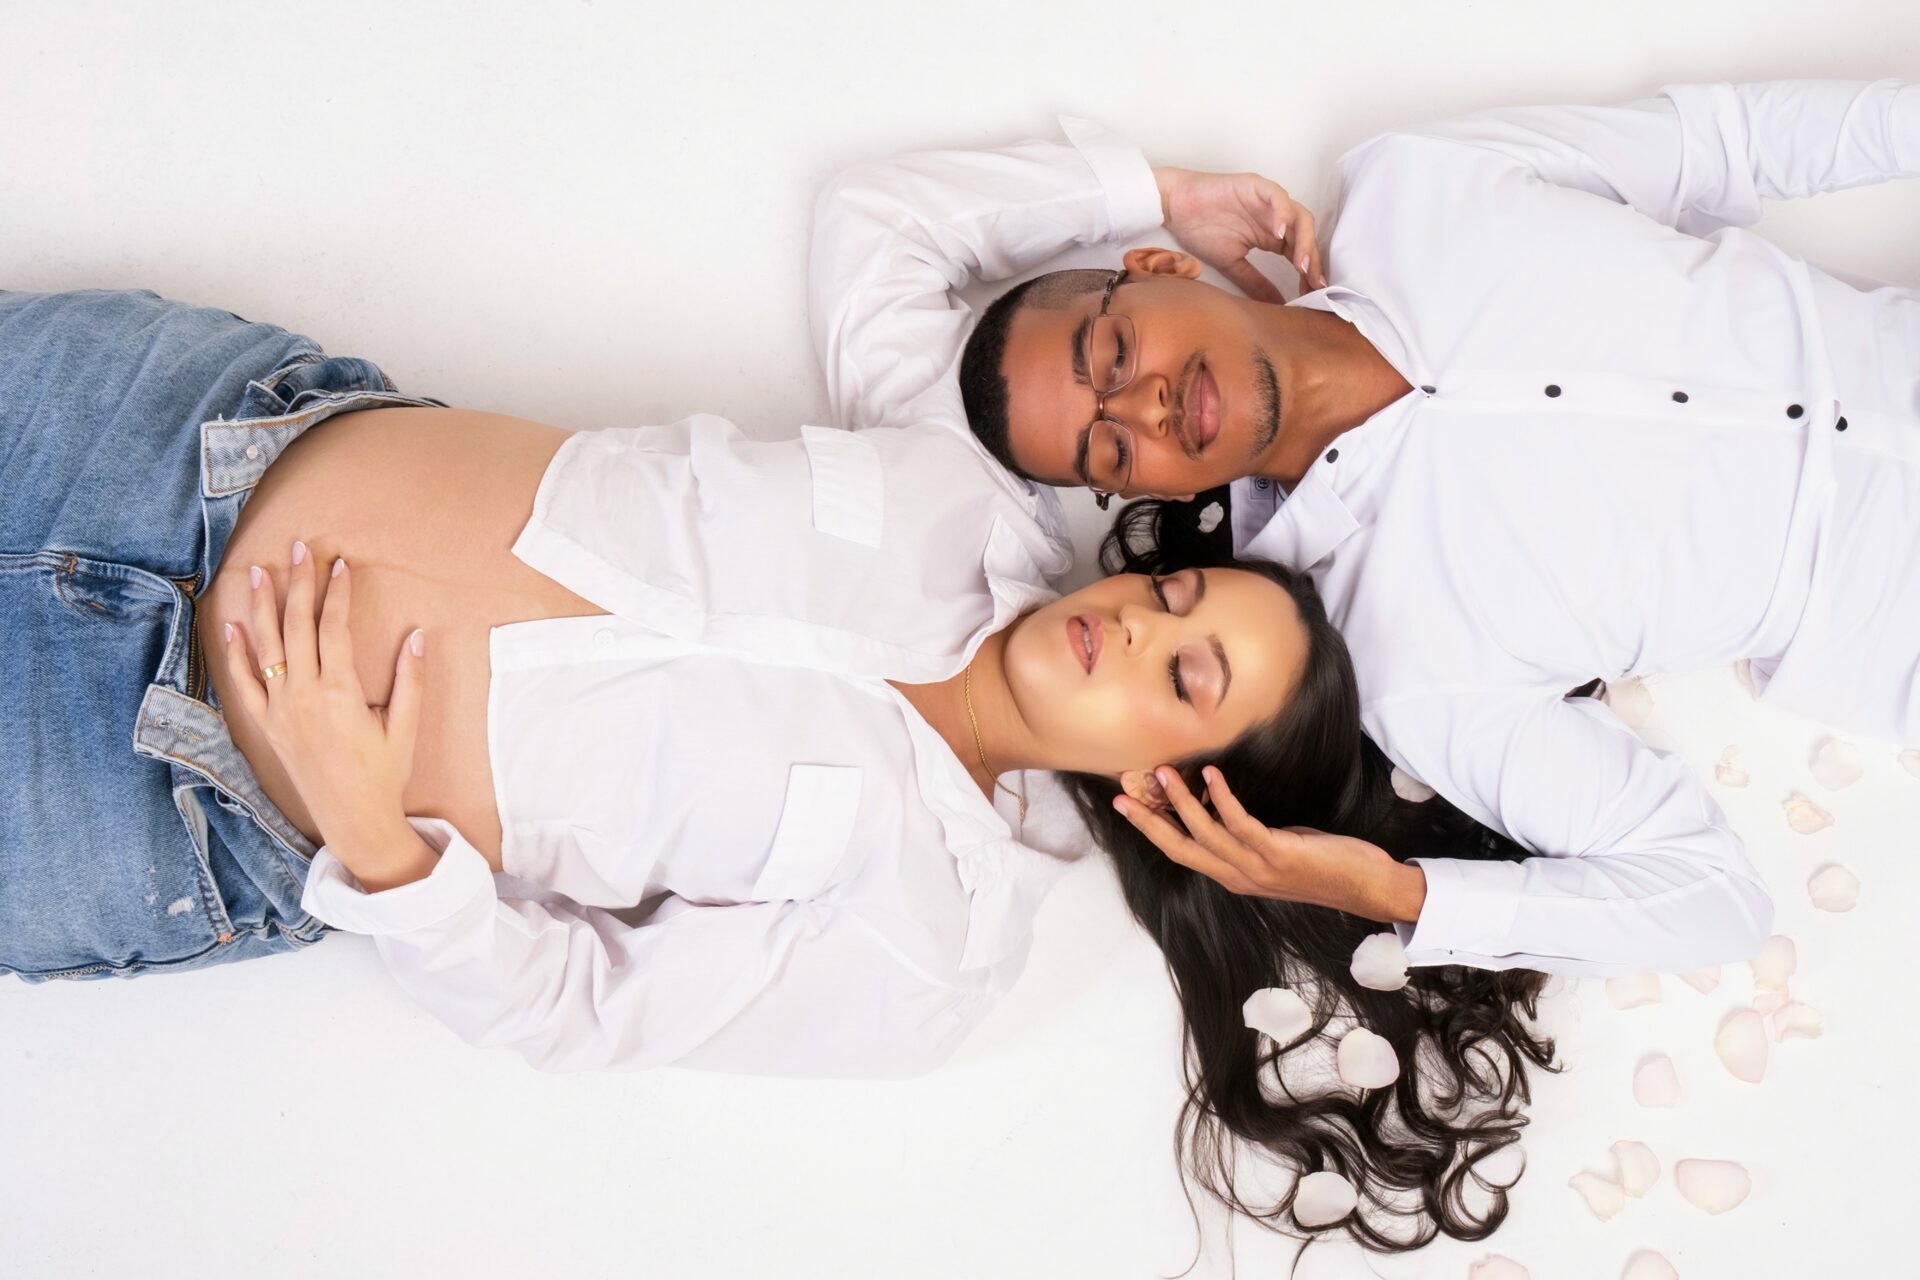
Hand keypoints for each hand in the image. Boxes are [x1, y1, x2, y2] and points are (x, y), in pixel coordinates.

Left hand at [219, 541, 424, 852]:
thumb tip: (417, 635)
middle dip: (299, 584)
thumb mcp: (406, 726)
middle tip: (299, 549)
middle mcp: (303, 694)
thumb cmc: (384, 773)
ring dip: (261, 606)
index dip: (337, 593)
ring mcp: (280, 709)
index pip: (334, 627)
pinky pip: (244, 683)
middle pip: (297, 626)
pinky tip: (232, 626)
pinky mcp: (268, 725)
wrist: (352, 818)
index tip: (340, 564)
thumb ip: (410, 679)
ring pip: (265, 646)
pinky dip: (236, 653)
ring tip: (257, 571)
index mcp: (339, 691)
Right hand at [1114, 765, 1422, 923]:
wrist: (1366, 888)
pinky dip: (1222, 799)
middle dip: (1149, 821)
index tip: (1127, 807)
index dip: (1151, 830)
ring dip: (1181, 802)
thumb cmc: (1325, 867)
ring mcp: (1257, 868)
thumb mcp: (1276, 851)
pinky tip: (1211, 776)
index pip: (1181, 852)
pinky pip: (1241, 824)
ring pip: (1205, 833)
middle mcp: (1238, 876)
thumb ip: (1246, 837)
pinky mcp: (1278, 854)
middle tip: (1123, 795)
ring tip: (1164, 772)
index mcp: (1233, 876)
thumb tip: (1223, 807)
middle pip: (1181, 847)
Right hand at [1153, 166, 1325, 302]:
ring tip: (1301, 264)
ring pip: (1299, 217)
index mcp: (1271, 237)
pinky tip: (1280, 234)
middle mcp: (1275, 218)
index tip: (1313, 294)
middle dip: (1313, 260)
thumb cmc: (1200, 230)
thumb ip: (1255, 283)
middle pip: (1306, 237)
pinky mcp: (1256, 186)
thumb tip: (1277, 305)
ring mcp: (1267, 201)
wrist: (1175, 206)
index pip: (1300, 253)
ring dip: (1305, 240)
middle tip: (1313, 284)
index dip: (1309, 272)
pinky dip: (1283, 213)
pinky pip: (1278, 197)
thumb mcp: (1231, 265)